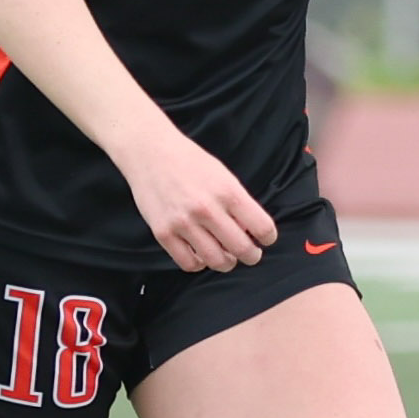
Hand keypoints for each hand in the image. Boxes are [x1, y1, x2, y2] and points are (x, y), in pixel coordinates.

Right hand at [115, 119, 277, 272]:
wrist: (150, 153)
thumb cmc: (190, 162)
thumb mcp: (223, 175)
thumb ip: (238, 203)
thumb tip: (251, 233)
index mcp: (228, 192)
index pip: (262, 227)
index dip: (268, 238)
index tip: (264, 239)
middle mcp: (207, 209)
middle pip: (242, 249)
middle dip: (251, 256)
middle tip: (250, 254)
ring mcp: (184, 223)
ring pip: (216, 261)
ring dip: (226, 263)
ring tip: (226, 256)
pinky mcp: (163, 233)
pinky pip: (188, 263)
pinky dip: (199, 264)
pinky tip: (200, 255)